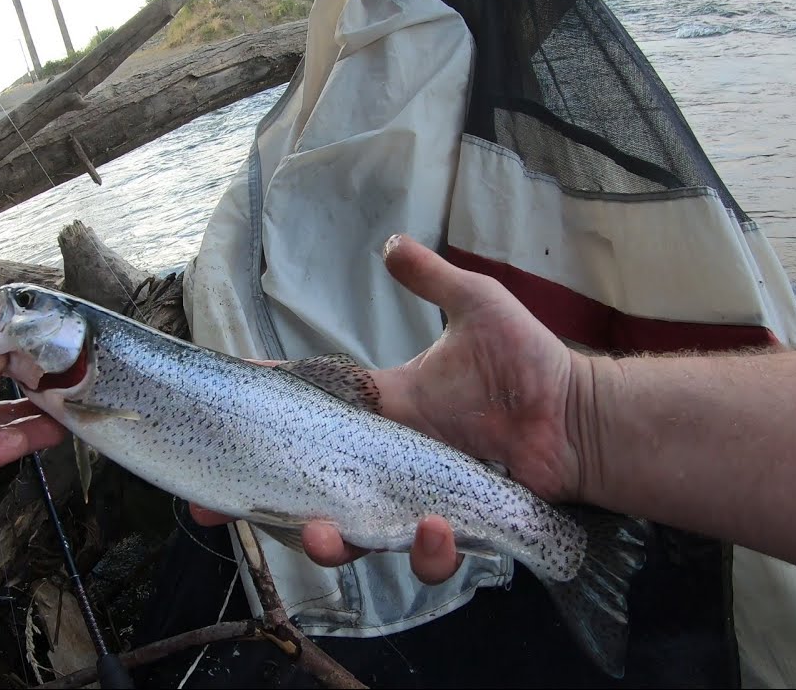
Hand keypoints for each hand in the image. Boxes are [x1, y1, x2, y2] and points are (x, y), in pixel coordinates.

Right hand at [192, 234, 584, 584]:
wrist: (580, 415)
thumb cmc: (530, 362)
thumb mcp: (477, 305)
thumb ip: (432, 278)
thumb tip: (389, 242)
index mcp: (384, 408)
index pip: (312, 407)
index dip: (267, 410)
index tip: (224, 408)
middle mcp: (389, 459)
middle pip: (310, 487)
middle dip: (261, 504)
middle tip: (215, 510)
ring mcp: (418, 497)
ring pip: (355, 534)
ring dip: (330, 541)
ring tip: (323, 536)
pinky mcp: (455, 524)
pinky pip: (425, 553)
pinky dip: (425, 548)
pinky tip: (435, 526)